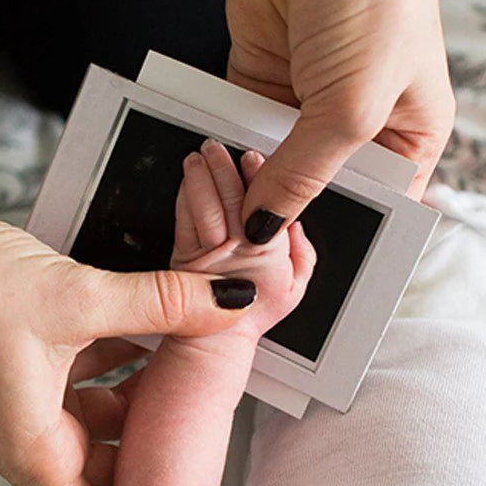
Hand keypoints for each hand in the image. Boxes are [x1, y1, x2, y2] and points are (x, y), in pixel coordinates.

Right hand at [0, 95, 253, 485]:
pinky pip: (75, 390)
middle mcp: (24, 440)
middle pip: (100, 481)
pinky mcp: (15, 375)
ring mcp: (18, 408)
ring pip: (92, 429)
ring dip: (134, 405)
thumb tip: (236, 301)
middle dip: (148, 458)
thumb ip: (164, 302)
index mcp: (32, 448)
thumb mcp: (79, 296)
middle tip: (203, 429)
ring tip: (183, 369)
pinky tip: (141, 332)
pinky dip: (110, 371)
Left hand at [172, 140, 314, 339]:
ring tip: (198, 157)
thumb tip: (297, 223)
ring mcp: (207, 253)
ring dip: (200, 178)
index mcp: (268, 251)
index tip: (252, 156)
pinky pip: (183, 222)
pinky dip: (184, 198)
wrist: (215, 339)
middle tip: (218, 147)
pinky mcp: (183, 256)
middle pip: (231, 201)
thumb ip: (303, 250)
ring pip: (204, 208)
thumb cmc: (256, 311)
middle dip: (223, 169)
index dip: (258, 176)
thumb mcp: (297, 285)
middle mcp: (238, 249)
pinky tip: (187, 181)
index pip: (265, 205)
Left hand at [227, 0, 454, 242]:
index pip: (378, 205)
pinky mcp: (261, 82)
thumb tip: (263, 226)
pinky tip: (208, 171)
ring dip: (248, 182)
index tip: (296, 264)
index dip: (341, 235)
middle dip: (286, 213)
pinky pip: (238, 129)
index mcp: (408, 134)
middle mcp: (359, 124)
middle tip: (249, 248)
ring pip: (273, 163)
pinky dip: (223, 147)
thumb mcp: (351, 105)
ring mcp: (307, 104)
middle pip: (318, 189)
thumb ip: (306, 174)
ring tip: (223, 214)